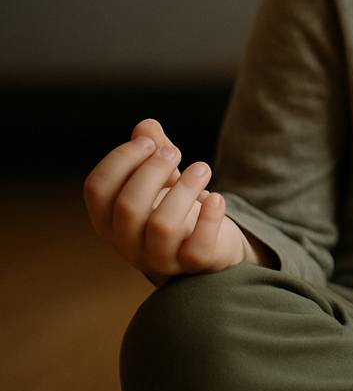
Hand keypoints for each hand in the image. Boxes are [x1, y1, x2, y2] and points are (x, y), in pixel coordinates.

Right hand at [82, 118, 248, 285]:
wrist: (210, 247)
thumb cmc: (177, 208)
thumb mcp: (162, 179)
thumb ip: (152, 152)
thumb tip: (147, 125)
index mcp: (108, 220)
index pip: (97, 189)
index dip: (120, 159)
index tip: (148, 142)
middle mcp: (126, 243)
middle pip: (128, 206)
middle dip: (152, 171)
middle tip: (175, 152)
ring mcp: (159, 258)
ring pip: (162, 226)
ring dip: (185, 189)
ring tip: (203, 168)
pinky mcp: (192, 265)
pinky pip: (198, 247)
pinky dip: (209, 219)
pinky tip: (217, 198)